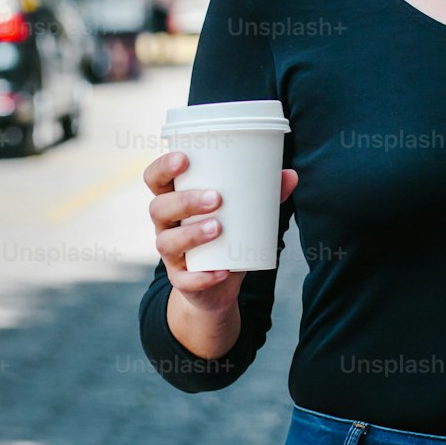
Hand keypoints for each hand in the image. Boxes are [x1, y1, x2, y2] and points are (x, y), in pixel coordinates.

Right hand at [144, 150, 299, 317]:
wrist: (218, 285)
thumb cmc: (227, 235)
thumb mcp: (243, 214)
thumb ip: (265, 195)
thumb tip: (291, 175)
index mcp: (174, 200)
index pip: (154, 179)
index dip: (163, 167)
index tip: (184, 159)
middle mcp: (166, 225)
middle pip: (158, 208)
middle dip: (184, 200)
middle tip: (216, 198)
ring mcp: (170, 254)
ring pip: (166, 242)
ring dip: (191, 234)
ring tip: (218, 228)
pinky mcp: (180, 280)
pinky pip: (184, 280)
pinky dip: (202, 277)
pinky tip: (222, 271)